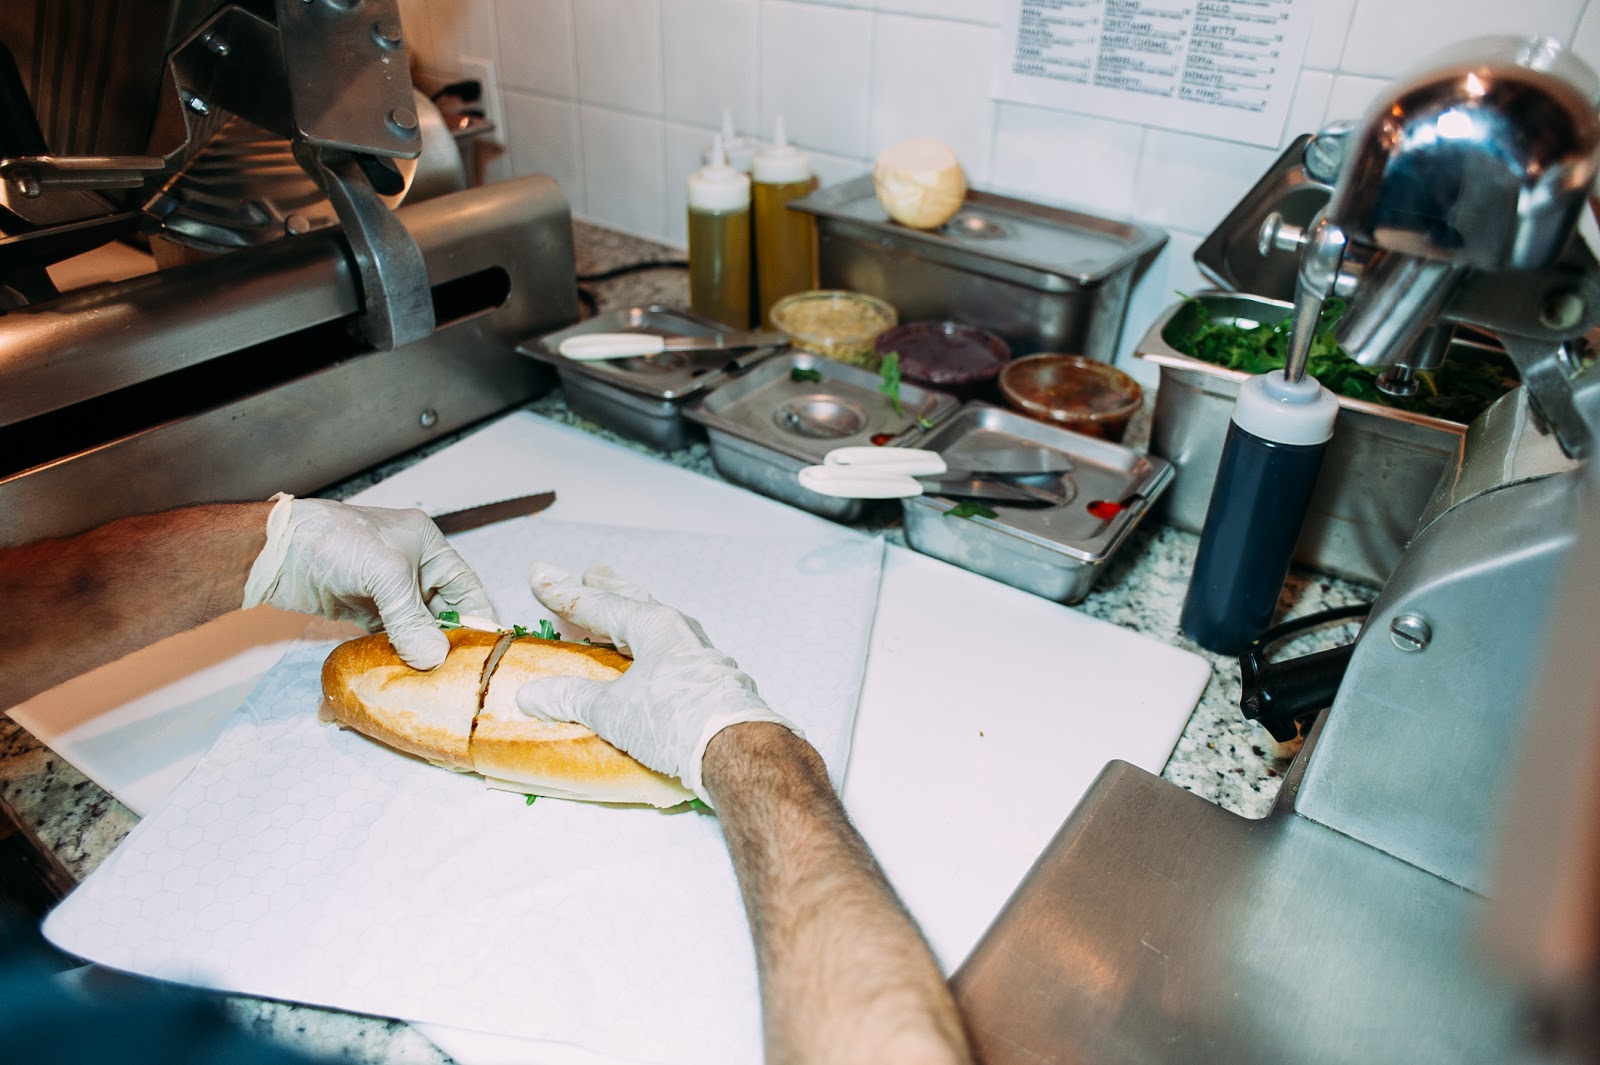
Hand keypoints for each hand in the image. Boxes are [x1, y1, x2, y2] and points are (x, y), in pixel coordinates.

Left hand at [242, 494, 495, 668]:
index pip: (465, 586)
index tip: (485, 651)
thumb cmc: (334, 542)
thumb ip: (411, 618)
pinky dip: (396, 654)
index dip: (476, 617)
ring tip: (432, 680)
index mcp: (426, 546)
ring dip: (421, 651)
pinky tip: (403, 673)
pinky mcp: (363, 610)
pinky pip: (389, 637)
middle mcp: (411, 568)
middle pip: (441, 611)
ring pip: (415, 628)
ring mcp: (386, 591)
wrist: (274, 551)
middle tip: (456, 673)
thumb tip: (433, 658)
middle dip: (447, 640)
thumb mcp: (383, 573)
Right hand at [514, 562, 796, 801]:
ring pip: (657, 627)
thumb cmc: (672, 720)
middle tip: (591, 572)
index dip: (564, 594)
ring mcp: (699, 657)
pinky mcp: (710, 684)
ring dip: (631, 619)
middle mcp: (679, 632)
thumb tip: (530, 695)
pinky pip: (670, 654)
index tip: (538, 577)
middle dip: (609, 589)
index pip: (598, 604)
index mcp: (654, 625)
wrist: (735, 748)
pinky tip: (647, 663)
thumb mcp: (611, 710)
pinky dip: (648, 650)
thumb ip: (571, 698)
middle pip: (635, 603)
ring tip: (615, 616)